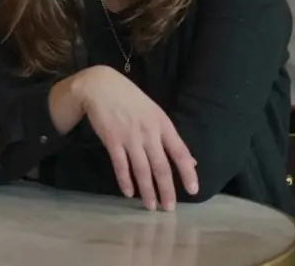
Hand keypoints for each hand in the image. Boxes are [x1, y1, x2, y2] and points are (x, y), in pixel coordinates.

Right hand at [77, 65, 197, 210]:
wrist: (101, 86)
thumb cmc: (131, 99)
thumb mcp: (155, 113)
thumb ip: (170, 137)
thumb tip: (191, 160)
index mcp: (163, 124)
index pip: (180, 151)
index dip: (188, 172)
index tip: (193, 190)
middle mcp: (149, 132)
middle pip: (161, 166)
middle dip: (167, 189)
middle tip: (169, 208)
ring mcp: (130, 137)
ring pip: (142, 170)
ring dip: (147, 190)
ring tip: (151, 206)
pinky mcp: (112, 140)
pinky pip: (120, 165)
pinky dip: (125, 180)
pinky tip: (129, 193)